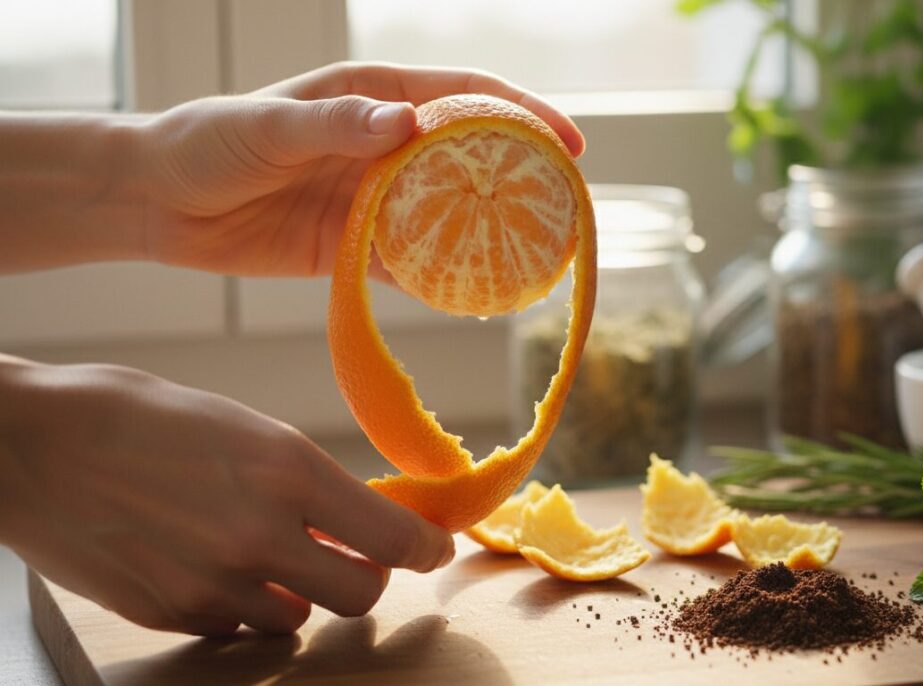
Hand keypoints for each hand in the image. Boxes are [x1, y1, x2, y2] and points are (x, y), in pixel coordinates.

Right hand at [0, 356, 453, 635]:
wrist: (31, 443)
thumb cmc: (138, 415)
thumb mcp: (243, 428)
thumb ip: (303, 482)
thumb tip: (348, 522)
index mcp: (289, 471)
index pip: (392, 538)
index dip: (424, 549)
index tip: (432, 549)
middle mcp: (260, 535)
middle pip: (360, 596)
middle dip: (363, 578)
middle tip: (347, 556)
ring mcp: (213, 583)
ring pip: (297, 620)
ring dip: (296, 594)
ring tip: (262, 554)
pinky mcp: (170, 614)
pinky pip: (236, 629)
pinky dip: (239, 607)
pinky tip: (209, 567)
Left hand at [137, 62, 585, 278]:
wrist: (159, 202)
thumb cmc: (209, 142)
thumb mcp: (270, 127)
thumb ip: (339, 124)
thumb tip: (409, 124)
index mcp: (373, 96)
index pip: (466, 98)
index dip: (523, 116)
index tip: (569, 145)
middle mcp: (384, 144)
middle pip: (471, 159)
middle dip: (522, 180)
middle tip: (566, 213)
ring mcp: (374, 197)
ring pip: (448, 214)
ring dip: (488, 235)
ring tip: (536, 260)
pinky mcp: (355, 246)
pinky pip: (411, 263)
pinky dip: (442, 279)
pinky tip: (475, 296)